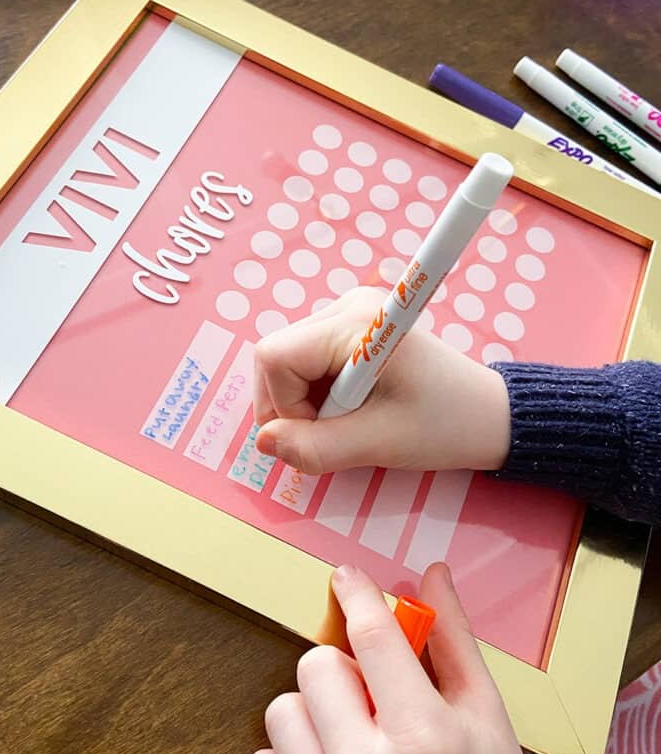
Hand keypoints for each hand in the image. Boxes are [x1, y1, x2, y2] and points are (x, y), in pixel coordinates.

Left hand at [230, 565, 550, 753]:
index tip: (347, 578)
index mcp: (425, 740)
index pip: (370, 636)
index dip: (356, 593)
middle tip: (374, 692)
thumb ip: (454, 638)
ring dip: (313, 715)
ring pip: (281, 717)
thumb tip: (431, 573)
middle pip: (314, 668)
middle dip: (345, 667)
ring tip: (351, 734)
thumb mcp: (487, 712)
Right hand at [253, 287, 510, 474]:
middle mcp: (347, 306)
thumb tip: (263, 442)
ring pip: (287, 362)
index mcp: (356, 324)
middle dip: (291, 405)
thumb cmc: (444, 425)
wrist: (490, 415)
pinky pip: (305, 363)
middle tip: (336, 431)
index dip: (283, 404)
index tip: (324, 432)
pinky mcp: (350, 329)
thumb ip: (315, 447)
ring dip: (304, 403)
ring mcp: (348, 314)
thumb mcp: (378, 443)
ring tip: (352, 420)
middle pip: (275, 357)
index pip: (274, 356)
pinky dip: (316, 395)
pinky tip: (353, 408)